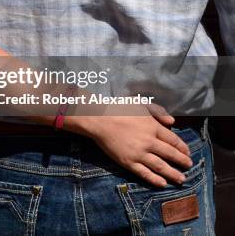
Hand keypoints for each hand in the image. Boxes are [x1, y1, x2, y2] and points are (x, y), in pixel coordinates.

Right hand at [67, 106, 192, 187]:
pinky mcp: (128, 162)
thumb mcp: (140, 104)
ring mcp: (139, 153)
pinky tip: (163, 183)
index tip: (187, 152)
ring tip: (181, 179)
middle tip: (189, 166)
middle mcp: (149, 142)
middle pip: (170, 154)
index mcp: (152, 127)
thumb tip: (173, 122)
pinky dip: (155, 179)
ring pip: (160, 166)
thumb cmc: (118, 109)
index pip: (173, 140)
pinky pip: (144, 173)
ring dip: (173, 174)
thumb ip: (158, 111)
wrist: (99, 120)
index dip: (182, 147)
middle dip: (182, 161)